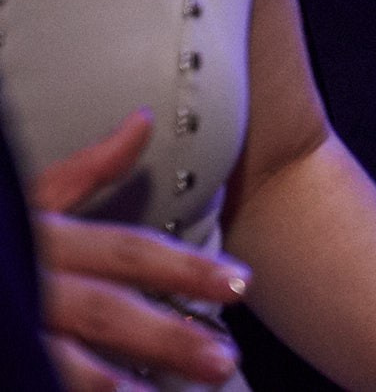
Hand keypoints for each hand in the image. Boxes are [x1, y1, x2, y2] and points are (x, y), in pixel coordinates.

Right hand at [32, 110, 248, 390]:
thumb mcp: (23, 197)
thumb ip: (85, 170)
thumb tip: (144, 121)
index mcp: (45, 238)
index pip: (127, 252)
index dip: (185, 269)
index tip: (241, 286)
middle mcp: (29, 282)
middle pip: (107, 312)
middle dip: (168, 336)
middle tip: (224, 360)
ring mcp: (7, 324)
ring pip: (63, 360)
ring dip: (117, 382)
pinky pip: (32, 375)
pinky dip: (64, 391)